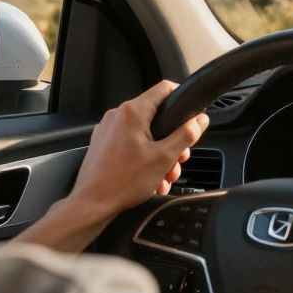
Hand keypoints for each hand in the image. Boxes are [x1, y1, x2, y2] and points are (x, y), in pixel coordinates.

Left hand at [69, 80, 209, 217]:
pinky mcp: (103, 144)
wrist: (92, 203)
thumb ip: (186, 135)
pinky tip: (151, 178)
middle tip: (179, 159)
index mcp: (132, 112)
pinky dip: (143, 157)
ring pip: (144, 134)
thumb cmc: (123, 182)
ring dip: (159, 154)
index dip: (181, 97)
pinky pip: (130, 144)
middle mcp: (117, 116)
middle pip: (156, 117)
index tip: (191, 111)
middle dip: (172, 140)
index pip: (164, 89)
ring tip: (164, 176)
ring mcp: (108, 130)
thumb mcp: (164, 158)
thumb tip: (199, 120)